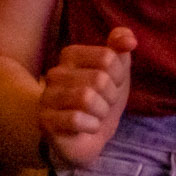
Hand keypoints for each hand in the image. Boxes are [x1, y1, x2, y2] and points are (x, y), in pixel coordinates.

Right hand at [39, 27, 136, 168]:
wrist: (87, 135)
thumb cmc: (102, 98)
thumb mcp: (118, 70)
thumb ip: (121, 47)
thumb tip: (130, 40)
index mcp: (71, 55)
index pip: (107, 57)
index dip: (119, 75)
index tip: (112, 84)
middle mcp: (55, 73)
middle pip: (99, 79)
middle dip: (111, 96)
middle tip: (104, 103)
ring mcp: (47, 97)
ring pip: (86, 98)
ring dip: (102, 111)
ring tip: (96, 114)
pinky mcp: (45, 120)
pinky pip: (75, 119)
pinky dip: (91, 125)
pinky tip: (88, 126)